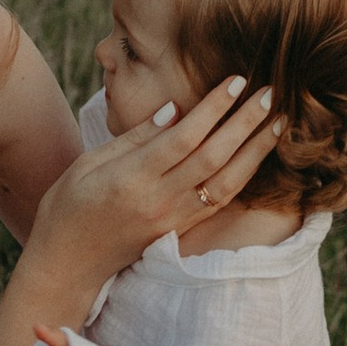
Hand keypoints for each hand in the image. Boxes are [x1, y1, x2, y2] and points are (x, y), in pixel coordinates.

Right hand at [27, 72, 278, 287]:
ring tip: (278, 121)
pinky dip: (244, 177)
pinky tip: (258, 155)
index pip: (184, 138)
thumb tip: (175, 109)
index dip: (214, 108)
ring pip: (225, 182)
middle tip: (270, 91)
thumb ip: (135, 137)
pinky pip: (219, 202)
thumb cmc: (70, 205)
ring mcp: (172, 220)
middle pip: (213, 157)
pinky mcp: (179, 232)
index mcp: (131, 178)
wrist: (67, 264)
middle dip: (245, 123)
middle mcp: (158, 201)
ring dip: (255, 150)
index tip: (237, 81)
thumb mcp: (89, 162)